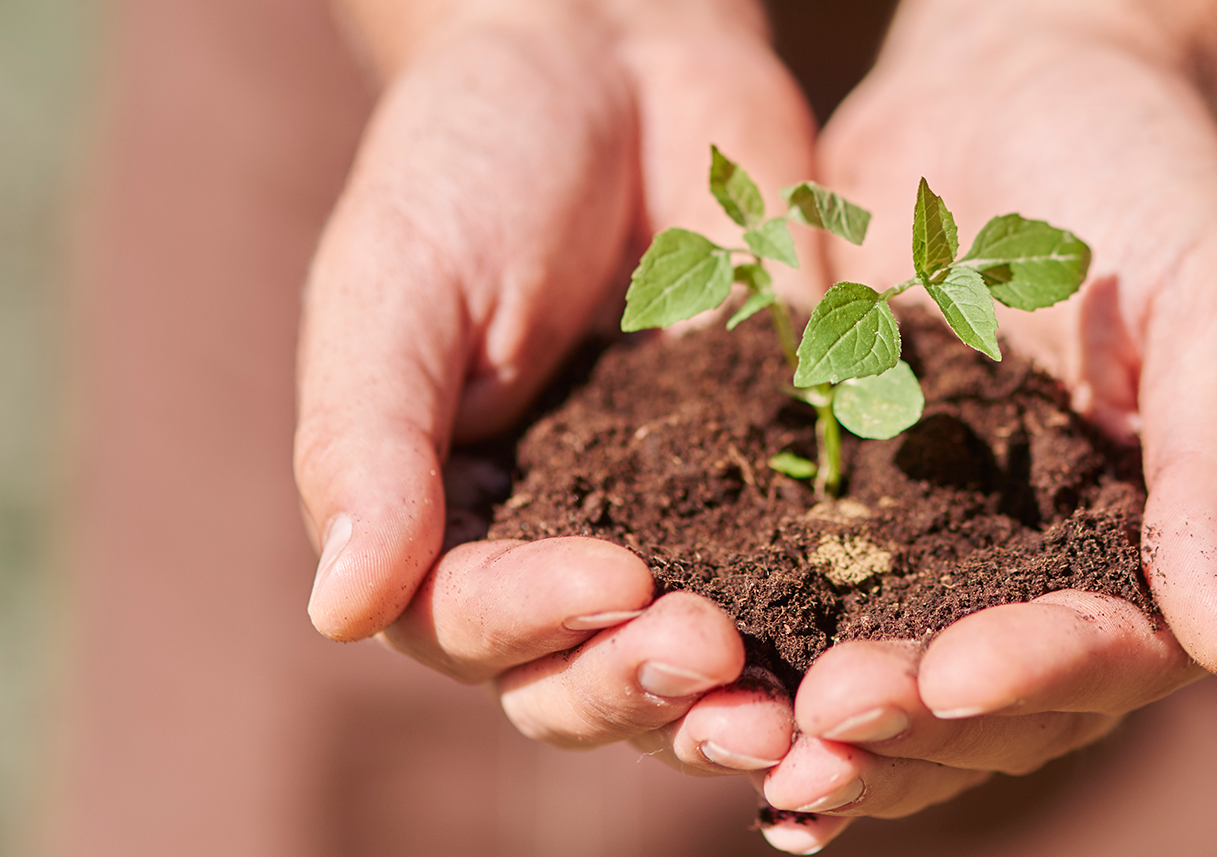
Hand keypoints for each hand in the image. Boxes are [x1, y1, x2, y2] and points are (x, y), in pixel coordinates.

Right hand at [295, 0, 816, 772]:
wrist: (619, 59)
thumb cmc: (473, 163)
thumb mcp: (397, 287)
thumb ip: (366, 444)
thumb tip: (339, 613)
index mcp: (442, 522)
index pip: (471, 626)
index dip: (538, 626)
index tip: (616, 581)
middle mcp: (555, 552)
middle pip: (583, 681)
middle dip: (644, 687)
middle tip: (716, 658)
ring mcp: (675, 530)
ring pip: (695, 670)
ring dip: (736, 704)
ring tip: (797, 710)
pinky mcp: (779, 488)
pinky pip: (805, 580)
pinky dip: (833, 626)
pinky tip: (877, 642)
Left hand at [755, 0, 1216, 847]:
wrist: (1012, 85)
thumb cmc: (1145, 173)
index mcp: (1168, 548)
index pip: (1117, 650)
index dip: (1039, 674)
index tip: (953, 674)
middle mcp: (1060, 581)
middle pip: (998, 706)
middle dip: (915, 721)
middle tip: (826, 713)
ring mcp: (951, 560)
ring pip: (899, 689)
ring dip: (835, 727)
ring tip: (751, 733)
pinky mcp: (852, 517)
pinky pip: (809, 609)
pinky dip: (764, 662)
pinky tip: (695, 693)